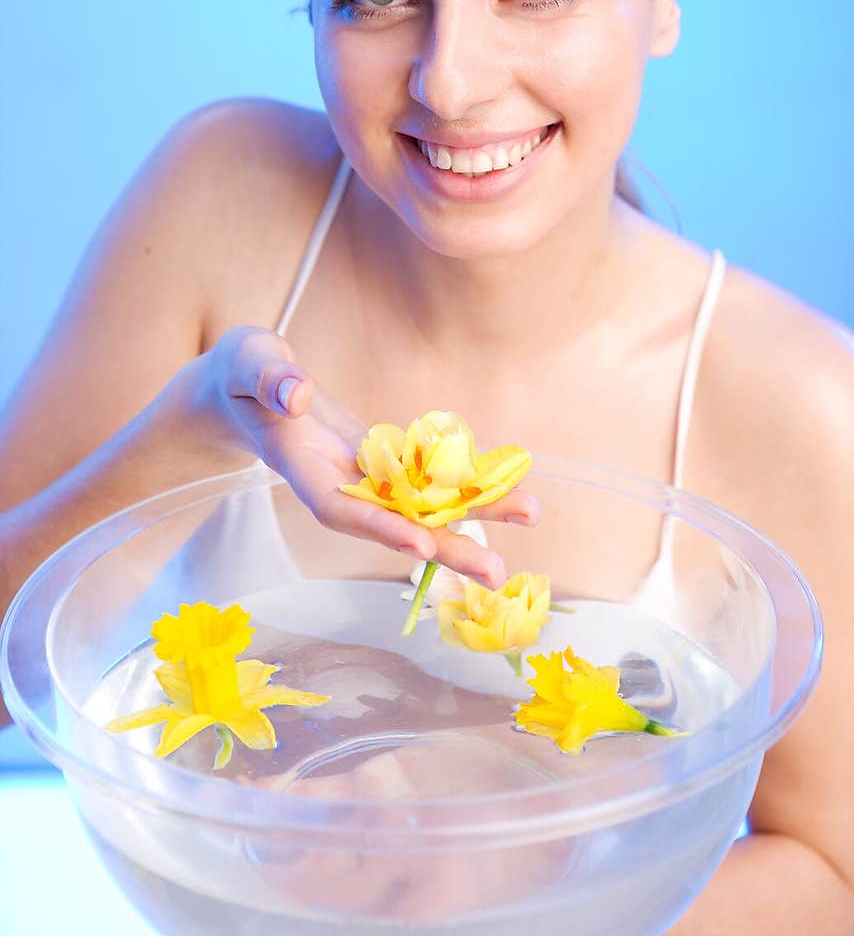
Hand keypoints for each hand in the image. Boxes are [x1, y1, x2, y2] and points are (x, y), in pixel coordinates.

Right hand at [200, 327, 540, 587]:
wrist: (245, 386)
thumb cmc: (241, 373)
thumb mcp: (246, 363)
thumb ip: (268, 379)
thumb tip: (298, 394)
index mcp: (301, 467)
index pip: (340, 508)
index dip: (379, 527)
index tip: (419, 542)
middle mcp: (338, 482)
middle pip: (393, 523)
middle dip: (446, 546)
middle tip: (499, 572)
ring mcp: (362, 475)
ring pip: (420, 502)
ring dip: (473, 513)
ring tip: (529, 515)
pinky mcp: (380, 460)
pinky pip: (425, 475)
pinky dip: (463, 478)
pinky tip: (506, 482)